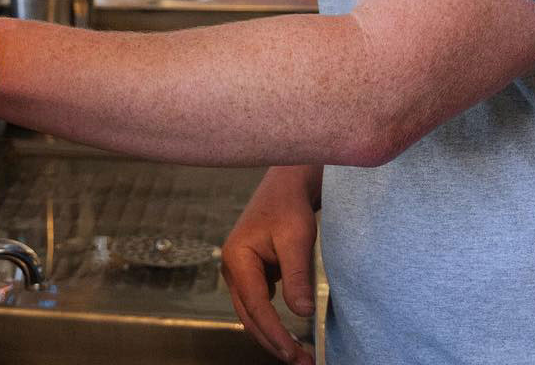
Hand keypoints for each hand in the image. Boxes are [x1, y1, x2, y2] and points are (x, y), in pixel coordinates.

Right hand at [221, 165, 320, 363]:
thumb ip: (297, 276)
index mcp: (238, 258)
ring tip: (299, 356)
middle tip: (302, 362)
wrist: (285, 187)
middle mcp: (232, 268)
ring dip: (272, 336)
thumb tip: (301, 314)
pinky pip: (258, 306)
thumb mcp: (297, 239)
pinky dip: (272, 324)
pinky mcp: (250, 274)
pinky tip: (290, 335)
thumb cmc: (289, 208)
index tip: (296, 354)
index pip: (256, 306)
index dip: (276, 333)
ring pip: (251, 314)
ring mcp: (239, 272)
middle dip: (273, 343)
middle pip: (249, 317)